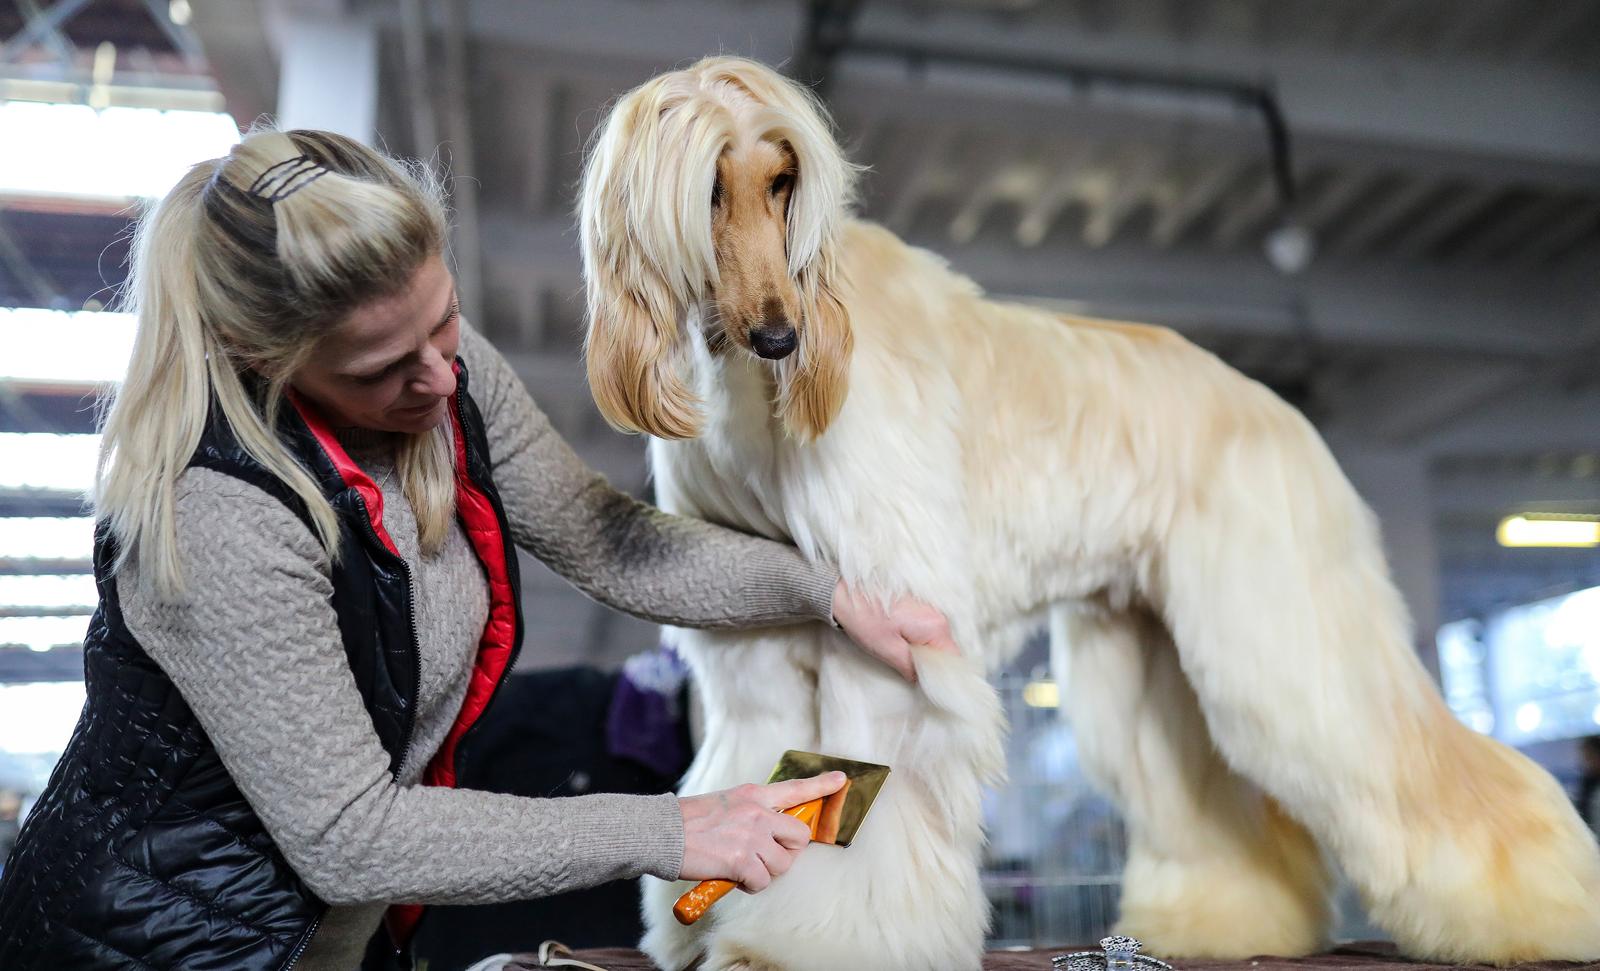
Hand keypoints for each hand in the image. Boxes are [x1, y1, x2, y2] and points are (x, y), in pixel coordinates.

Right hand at [678, 771, 847, 891]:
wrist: (662, 832)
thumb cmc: (689, 821)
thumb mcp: (726, 804)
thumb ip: (750, 813)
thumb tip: (768, 832)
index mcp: (754, 795)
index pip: (795, 788)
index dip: (822, 785)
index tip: (841, 779)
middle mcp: (758, 812)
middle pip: (799, 836)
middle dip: (788, 852)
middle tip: (766, 857)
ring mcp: (752, 836)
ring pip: (782, 864)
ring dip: (765, 872)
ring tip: (742, 868)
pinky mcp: (743, 861)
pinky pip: (762, 882)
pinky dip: (750, 886)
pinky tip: (732, 877)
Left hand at [831, 581, 959, 682]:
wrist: (844, 593)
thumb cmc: (864, 619)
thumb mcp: (888, 650)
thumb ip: (911, 668)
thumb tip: (923, 681)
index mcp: (935, 626)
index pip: (953, 660)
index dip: (943, 676)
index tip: (930, 687)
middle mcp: (938, 615)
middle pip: (946, 651)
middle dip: (932, 667)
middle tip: (913, 677)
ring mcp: (928, 610)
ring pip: (936, 643)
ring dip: (923, 656)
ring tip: (903, 661)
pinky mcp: (918, 610)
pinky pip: (926, 633)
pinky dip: (918, 645)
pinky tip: (901, 649)